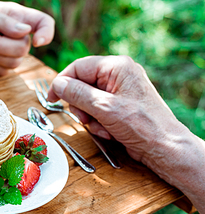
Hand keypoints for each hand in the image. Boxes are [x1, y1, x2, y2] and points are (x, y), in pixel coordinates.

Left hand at [0, 0, 53, 75]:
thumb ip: (4, 22)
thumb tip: (26, 32)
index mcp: (19, 17)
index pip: (45, 23)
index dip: (47, 34)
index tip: (37, 42)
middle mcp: (18, 34)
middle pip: (25, 49)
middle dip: (1, 46)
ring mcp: (10, 51)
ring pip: (15, 63)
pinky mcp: (0, 64)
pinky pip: (3, 72)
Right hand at [47, 55, 204, 213]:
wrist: (162, 147)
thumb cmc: (142, 125)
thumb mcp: (104, 107)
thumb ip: (77, 93)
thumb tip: (58, 84)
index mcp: (116, 66)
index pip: (78, 67)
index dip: (62, 82)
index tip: (51, 97)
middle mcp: (118, 75)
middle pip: (81, 85)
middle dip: (81, 105)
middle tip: (86, 118)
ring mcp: (119, 91)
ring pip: (87, 101)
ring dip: (90, 118)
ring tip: (103, 127)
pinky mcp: (119, 106)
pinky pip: (97, 111)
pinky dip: (99, 123)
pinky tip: (110, 131)